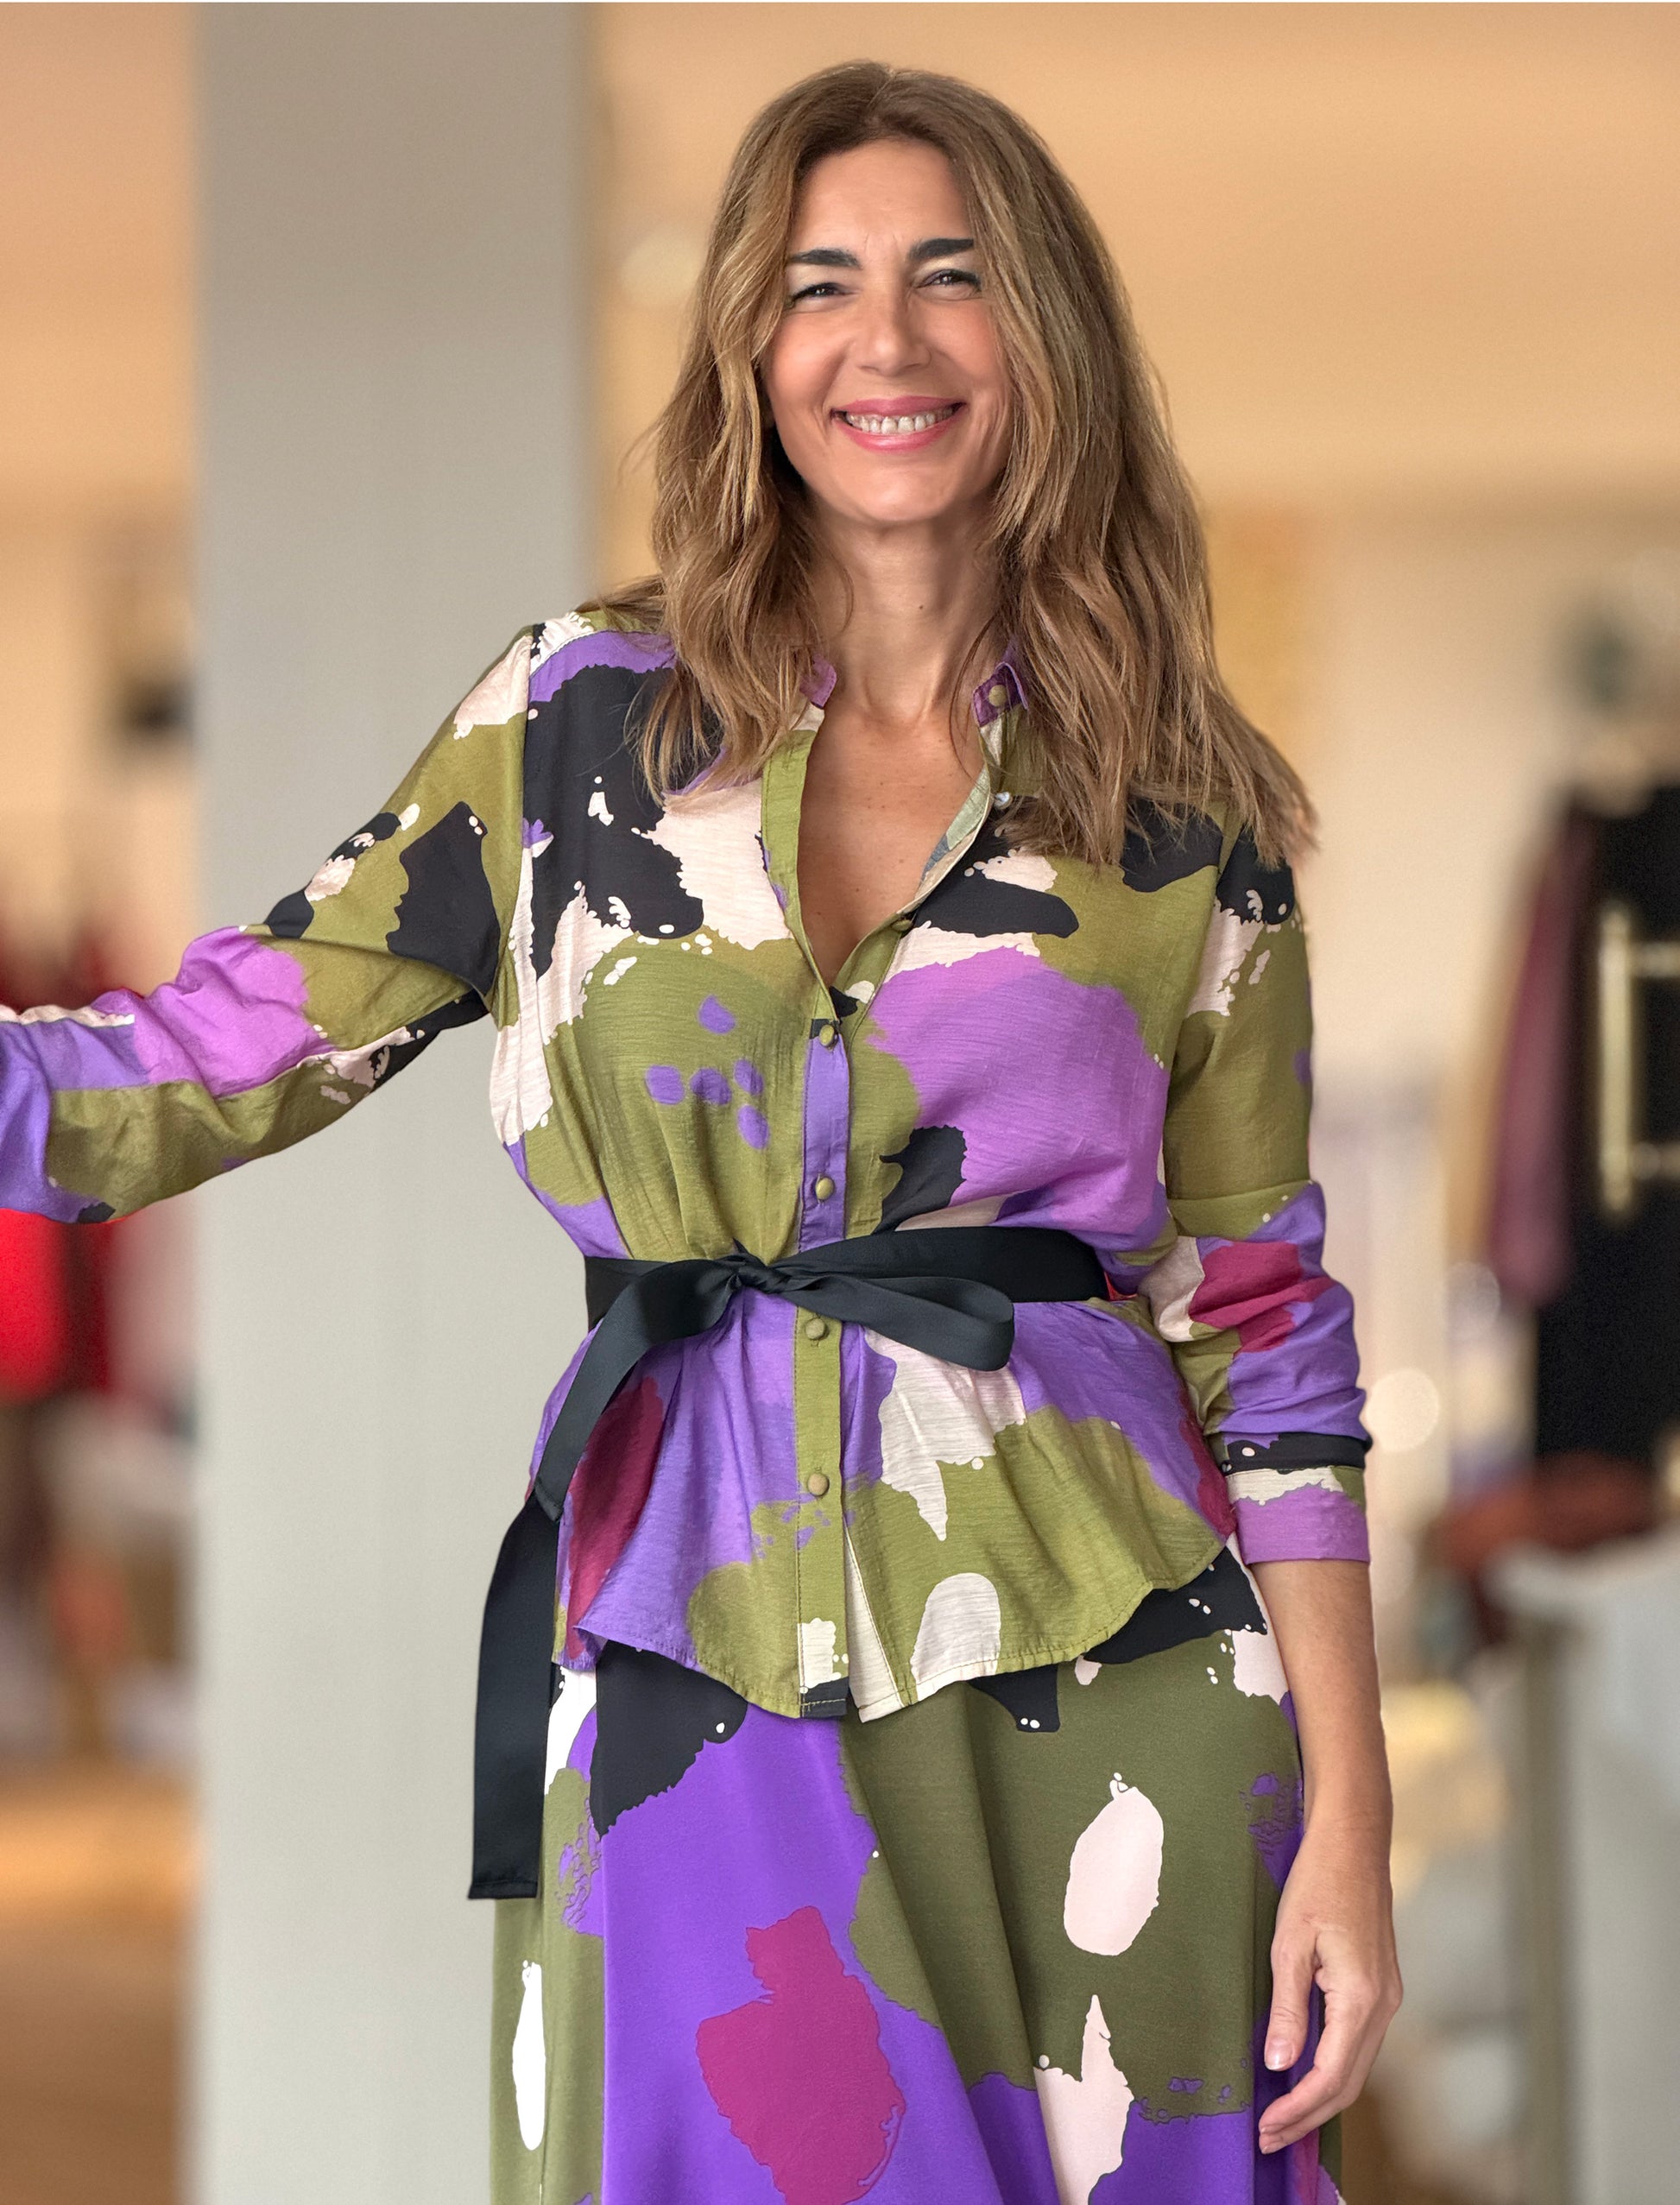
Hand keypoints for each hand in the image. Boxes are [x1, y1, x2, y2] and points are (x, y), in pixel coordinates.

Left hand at [1257, 1811, 1402, 2154]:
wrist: (1354, 1840)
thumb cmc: (1318, 1881)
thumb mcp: (1289, 1942)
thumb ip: (1288, 2007)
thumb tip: (1279, 2063)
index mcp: (1361, 1998)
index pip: (1329, 2075)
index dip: (1297, 2109)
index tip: (1265, 2128)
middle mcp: (1383, 2005)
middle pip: (1348, 2082)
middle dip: (1308, 2115)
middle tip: (1268, 2137)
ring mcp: (1387, 1996)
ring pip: (1356, 2066)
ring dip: (1321, 2094)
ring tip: (1281, 2114)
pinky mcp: (1381, 1986)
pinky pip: (1359, 2043)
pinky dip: (1333, 2067)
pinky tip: (1305, 2070)